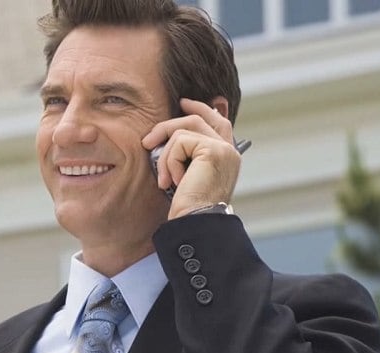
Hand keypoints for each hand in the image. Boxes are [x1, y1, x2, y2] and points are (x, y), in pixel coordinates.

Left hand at [141, 98, 242, 218]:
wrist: (196, 222)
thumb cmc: (188, 207)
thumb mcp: (187, 177)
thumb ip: (187, 156)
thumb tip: (168, 138)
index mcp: (227, 156)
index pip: (219, 121)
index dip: (202, 109)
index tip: (183, 103)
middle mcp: (229, 150)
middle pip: (199, 118)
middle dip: (171, 123)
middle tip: (149, 138)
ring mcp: (223, 149)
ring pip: (184, 129)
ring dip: (165, 152)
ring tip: (163, 177)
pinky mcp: (213, 150)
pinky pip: (179, 142)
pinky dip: (169, 161)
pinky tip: (172, 181)